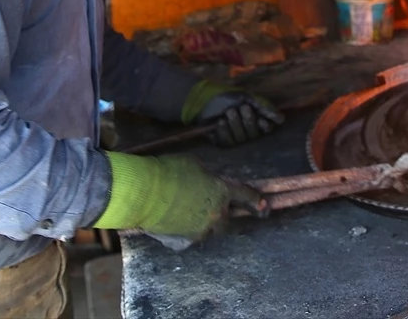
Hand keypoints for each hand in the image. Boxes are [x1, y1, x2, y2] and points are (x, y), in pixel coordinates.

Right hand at [93, 152, 267, 241]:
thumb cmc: (168, 170)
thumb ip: (207, 175)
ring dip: (202, 223)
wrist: (144, 192)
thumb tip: (208, 181)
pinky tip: (170, 221)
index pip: (245, 195)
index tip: (263, 205)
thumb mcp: (194, 164)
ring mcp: (200, 230)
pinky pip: (188, 237)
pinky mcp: (184, 241)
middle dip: (221, 214)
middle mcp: (216, 213)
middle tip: (210, 208)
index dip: (256, 200)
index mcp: (222, 191)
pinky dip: (183, 230)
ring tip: (185, 213)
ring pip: (207, 230)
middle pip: (226, 220)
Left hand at [181, 80, 284, 145]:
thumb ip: (264, 107)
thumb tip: (281, 119)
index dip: (264, 126)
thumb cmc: (227, 96)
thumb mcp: (247, 97)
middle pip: (254, 134)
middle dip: (248, 121)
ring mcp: (235, 138)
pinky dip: (224, 131)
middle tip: (241, 108)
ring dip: (235, 124)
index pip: (266, 130)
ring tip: (228, 112)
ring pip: (241, 139)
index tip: (261, 120)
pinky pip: (227, 142)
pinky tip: (220, 122)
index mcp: (256, 121)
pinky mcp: (222, 142)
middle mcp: (247, 132)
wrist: (204, 99)